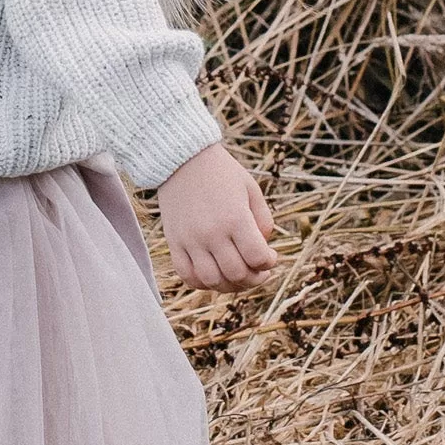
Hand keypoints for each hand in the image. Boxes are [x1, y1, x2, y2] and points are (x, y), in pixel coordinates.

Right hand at [156, 143, 276, 290]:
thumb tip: (262, 250)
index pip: (258, 258)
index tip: (270, 256)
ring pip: (212, 280)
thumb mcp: (251, 190)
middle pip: (237, 273)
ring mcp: (190, 239)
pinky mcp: (174, 241)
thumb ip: (263, 221)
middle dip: (254, 278)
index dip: (269, 262)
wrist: (181, 159)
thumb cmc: (222, 173)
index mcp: (235, 218)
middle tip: (258, 270)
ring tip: (237, 275)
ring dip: (230, 285)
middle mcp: (212, 232)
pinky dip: (202, 283)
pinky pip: (187, 275)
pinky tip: (213, 275)